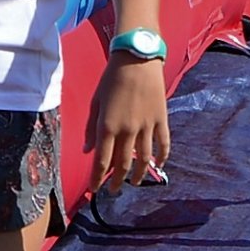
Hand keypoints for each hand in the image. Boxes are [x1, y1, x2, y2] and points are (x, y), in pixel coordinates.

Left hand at [88, 57, 170, 192]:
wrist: (137, 59)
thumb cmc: (111, 78)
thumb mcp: (95, 102)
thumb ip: (90, 128)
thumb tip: (86, 150)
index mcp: (107, 126)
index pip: (102, 161)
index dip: (97, 178)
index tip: (95, 189)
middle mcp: (127, 130)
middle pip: (123, 164)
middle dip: (117, 181)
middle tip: (114, 190)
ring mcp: (146, 126)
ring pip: (144, 159)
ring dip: (139, 175)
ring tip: (135, 183)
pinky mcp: (161, 120)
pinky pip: (163, 144)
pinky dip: (162, 158)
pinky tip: (159, 166)